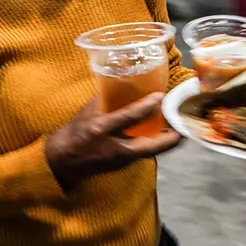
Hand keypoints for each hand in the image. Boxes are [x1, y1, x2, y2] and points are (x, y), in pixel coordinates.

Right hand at [45, 94, 181, 186]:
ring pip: (150, 151)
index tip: (161, 96)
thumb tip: (120, 80)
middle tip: (184, 126)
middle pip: (150, 146)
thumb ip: (103, 99)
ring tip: (177, 128)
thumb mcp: (85, 113)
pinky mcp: (121, 165)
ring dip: (164, 141)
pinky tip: (160, 136)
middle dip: (170, 138)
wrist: (60, 163)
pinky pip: (142, 154)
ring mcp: (119, 160)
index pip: (127, 117)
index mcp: (100, 130)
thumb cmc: (72, 134)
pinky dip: (153, 145)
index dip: (146, 106)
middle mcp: (114, 148)